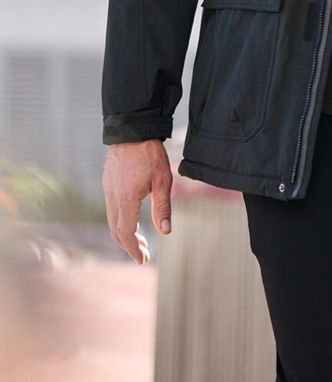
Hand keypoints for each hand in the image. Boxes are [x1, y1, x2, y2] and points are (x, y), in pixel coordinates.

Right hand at [103, 139, 172, 264]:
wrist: (132, 130)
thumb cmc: (150, 155)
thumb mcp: (162, 181)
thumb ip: (163, 207)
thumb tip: (166, 232)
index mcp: (126, 199)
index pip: (126, 233)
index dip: (133, 249)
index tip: (142, 260)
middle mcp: (112, 198)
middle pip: (116, 231)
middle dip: (129, 246)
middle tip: (144, 254)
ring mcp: (108, 191)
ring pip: (112, 221)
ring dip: (125, 234)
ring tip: (141, 240)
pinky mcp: (108, 184)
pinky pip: (111, 210)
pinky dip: (121, 221)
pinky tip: (132, 220)